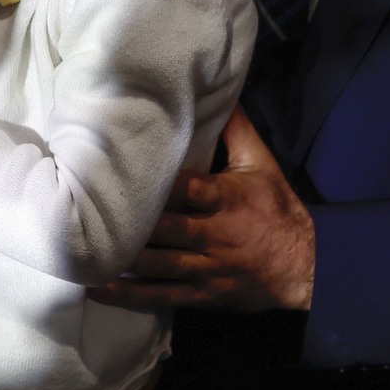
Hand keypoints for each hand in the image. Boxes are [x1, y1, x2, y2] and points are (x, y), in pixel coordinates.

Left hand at [91, 107, 313, 311]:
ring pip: (159, 265)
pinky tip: (99, 289)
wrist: (306, 266)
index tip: (126, 174)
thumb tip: (221, 94)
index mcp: (226, 200)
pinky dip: (131, 295)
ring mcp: (207, 269)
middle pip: (168, 230)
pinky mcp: (202, 295)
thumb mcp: (262, 165)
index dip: (161, 185)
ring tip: (84, 253)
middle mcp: (214, 235)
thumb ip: (237, 131)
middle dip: (132, 225)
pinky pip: (162, 296)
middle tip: (90, 215)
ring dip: (123, 260)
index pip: (190, 189)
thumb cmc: (278, 209)